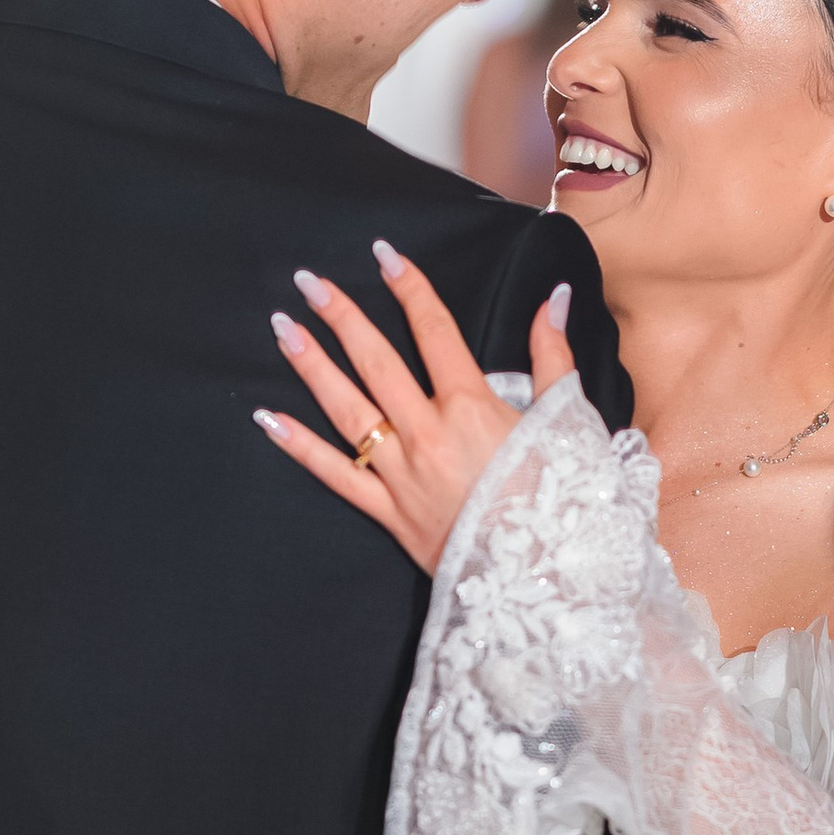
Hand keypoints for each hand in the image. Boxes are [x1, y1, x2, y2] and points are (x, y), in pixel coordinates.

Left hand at [256, 240, 578, 574]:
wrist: (544, 579)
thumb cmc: (561, 500)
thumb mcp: (567, 421)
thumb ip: (553, 355)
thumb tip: (552, 297)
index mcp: (471, 406)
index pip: (433, 330)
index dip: (408, 287)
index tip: (384, 255)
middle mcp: (427, 433)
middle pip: (376, 361)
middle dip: (341, 316)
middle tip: (308, 281)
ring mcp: (401, 473)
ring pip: (346, 409)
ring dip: (311, 366)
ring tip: (282, 329)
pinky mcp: (388, 512)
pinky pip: (334, 474)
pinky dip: (298, 446)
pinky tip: (266, 418)